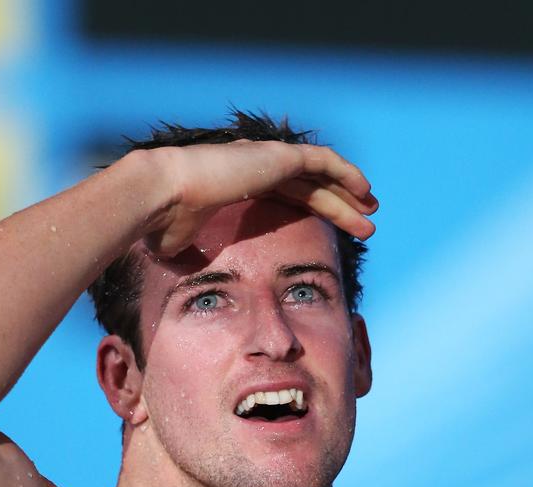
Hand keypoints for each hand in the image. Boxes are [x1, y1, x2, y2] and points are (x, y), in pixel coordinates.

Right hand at [145, 140, 377, 255]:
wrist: (160, 197)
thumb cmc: (163, 224)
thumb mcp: (184, 247)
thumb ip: (197, 255)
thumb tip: (193, 283)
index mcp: (238, 185)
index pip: (286, 196)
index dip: (311, 211)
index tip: (331, 231)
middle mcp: (255, 167)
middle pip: (310, 187)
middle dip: (338, 206)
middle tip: (363, 225)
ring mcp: (268, 158)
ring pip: (322, 176)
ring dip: (348, 194)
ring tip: (371, 213)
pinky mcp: (278, 156)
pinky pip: (323, 162)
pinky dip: (346, 173)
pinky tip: (365, 191)